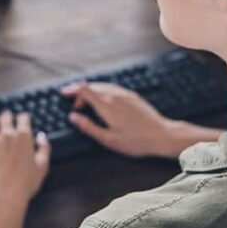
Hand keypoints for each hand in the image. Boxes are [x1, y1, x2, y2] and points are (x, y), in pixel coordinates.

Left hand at [0, 111, 50, 207]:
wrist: (4, 197)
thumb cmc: (25, 184)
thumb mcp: (42, 166)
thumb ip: (44, 148)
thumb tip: (41, 136)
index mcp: (24, 137)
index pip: (23, 117)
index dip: (24, 118)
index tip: (23, 120)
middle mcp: (7, 135)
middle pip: (6, 116)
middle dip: (8, 117)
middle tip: (8, 119)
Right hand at [62, 82, 222, 157]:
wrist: (162, 135)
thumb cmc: (136, 141)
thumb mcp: (108, 139)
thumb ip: (89, 127)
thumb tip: (73, 117)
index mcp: (107, 106)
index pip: (85, 90)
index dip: (72, 90)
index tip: (64, 94)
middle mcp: (115, 96)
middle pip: (92, 86)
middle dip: (80, 92)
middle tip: (74, 103)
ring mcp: (125, 94)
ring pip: (102, 86)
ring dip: (91, 91)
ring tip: (86, 102)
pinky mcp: (132, 96)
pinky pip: (112, 88)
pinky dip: (102, 90)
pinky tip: (103, 100)